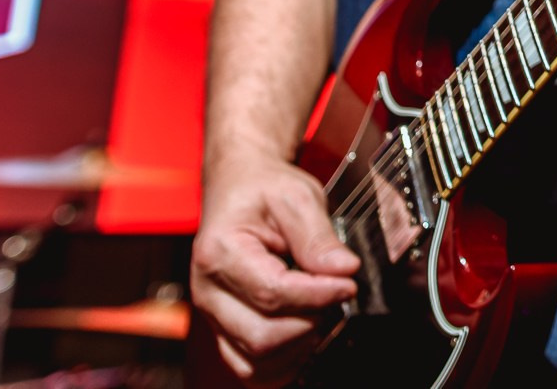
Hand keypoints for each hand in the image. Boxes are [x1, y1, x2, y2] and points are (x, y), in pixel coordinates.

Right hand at [190, 151, 360, 385]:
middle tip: (336, 293)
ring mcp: (213, 316)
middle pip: (262, 336)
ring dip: (299, 344)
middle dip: (310, 321)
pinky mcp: (223, 330)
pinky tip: (305, 333)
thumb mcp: (297, 197)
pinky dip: (282, 361)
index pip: (272, 293)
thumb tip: (344, 270)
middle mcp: (207, 291)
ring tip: (321, 309)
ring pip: (255, 360)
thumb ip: (319, 237)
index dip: (318, 294)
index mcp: (219, 252)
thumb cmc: (263, 189)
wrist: (239, 187)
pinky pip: (249, 368)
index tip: (348, 283)